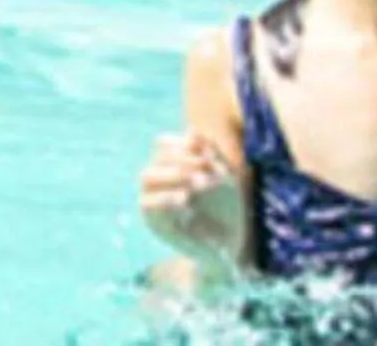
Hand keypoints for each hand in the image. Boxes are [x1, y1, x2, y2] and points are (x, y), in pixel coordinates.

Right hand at [139, 133, 245, 274]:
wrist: (229, 245)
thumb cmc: (227, 209)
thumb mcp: (225, 177)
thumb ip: (210, 154)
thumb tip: (193, 131)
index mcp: (171, 166)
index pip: (163, 144)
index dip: (182, 144)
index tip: (208, 154)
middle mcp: (157, 180)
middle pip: (156, 158)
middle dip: (183, 159)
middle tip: (209, 168)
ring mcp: (152, 199)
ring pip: (147, 176)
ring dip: (174, 175)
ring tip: (200, 182)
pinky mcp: (153, 221)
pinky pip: (148, 204)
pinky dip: (167, 198)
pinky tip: (186, 199)